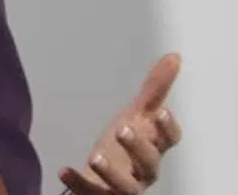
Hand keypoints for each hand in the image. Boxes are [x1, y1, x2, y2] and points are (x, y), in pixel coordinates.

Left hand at [59, 53, 183, 193]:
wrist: (103, 176)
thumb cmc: (126, 144)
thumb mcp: (138, 114)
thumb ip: (155, 88)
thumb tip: (174, 56)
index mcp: (155, 147)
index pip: (169, 140)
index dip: (168, 128)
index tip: (161, 112)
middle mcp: (144, 170)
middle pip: (149, 163)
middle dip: (138, 147)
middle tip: (122, 128)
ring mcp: (124, 186)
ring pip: (125, 186)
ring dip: (111, 172)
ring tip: (94, 156)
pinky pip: (92, 193)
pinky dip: (79, 183)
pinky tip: (63, 170)